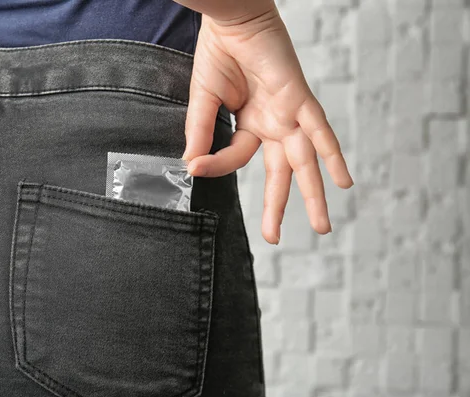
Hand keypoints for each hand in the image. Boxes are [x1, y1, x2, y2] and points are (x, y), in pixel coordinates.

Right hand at [182, 6, 353, 243]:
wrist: (232, 17)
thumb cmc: (218, 53)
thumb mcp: (204, 101)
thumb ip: (201, 132)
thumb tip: (190, 166)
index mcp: (250, 124)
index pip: (236, 157)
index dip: (216, 166)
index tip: (194, 166)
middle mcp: (272, 124)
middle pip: (281, 173)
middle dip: (278, 206)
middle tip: (273, 238)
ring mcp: (287, 113)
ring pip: (304, 160)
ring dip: (313, 193)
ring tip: (321, 226)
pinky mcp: (298, 97)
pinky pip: (319, 130)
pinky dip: (331, 155)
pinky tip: (343, 182)